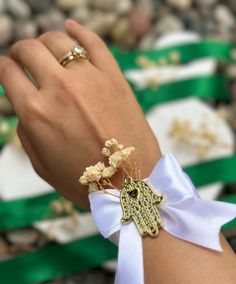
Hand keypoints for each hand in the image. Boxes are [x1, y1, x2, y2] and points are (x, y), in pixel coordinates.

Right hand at [0, 20, 160, 207]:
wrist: (131, 185)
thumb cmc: (86, 183)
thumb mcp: (42, 166)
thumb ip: (27, 131)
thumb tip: (25, 105)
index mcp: (36, 113)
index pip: (8, 73)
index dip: (4, 68)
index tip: (7, 69)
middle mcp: (60, 89)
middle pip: (30, 49)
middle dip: (21, 50)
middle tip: (23, 57)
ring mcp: (90, 79)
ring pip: (59, 40)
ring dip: (46, 41)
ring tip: (47, 49)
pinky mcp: (115, 78)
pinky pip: (94, 43)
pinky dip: (79, 31)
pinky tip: (71, 27)